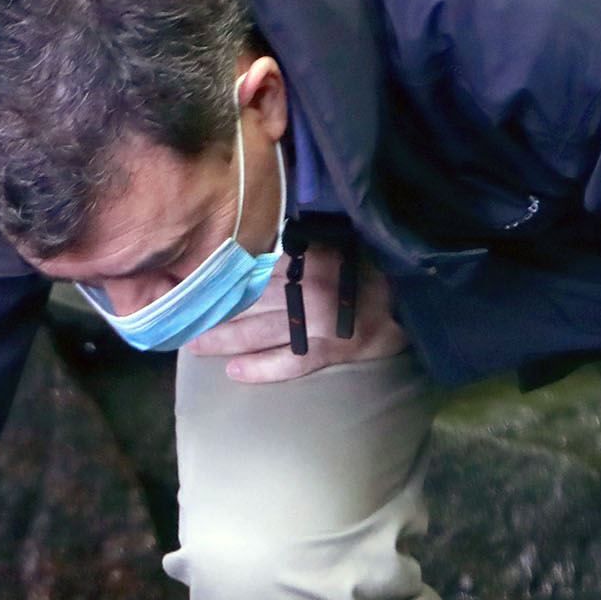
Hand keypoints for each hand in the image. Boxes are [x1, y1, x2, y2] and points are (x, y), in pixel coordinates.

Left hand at [187, 248, 407, 383]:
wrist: (417, 294)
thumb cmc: (375, 263)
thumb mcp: (338, 239)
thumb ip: (304, 238)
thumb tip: (272, 226)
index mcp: (306, 258)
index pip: (254, 267)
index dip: (223, 277)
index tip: (193, 281)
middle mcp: (306, 289)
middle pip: (247, 303)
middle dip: (213, 313)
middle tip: (183, 320)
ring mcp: (317, 323)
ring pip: (258, 333)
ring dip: (224, 341)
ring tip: (195, 347)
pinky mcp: (329, 350)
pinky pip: (288, 363)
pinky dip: (260, 369)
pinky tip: (235, 373)